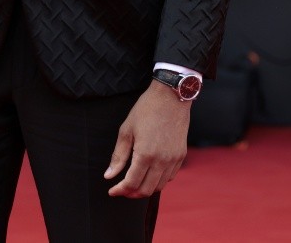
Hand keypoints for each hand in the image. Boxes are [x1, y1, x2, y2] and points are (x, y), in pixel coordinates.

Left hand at [104, 80, 190, 197]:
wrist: (171, 96)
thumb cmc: (146, 109)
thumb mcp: (127, 130)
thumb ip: (118, 155)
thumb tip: (109, 175)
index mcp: (145, 154)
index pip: (131, 183)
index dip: (120, 190)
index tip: (112, 191)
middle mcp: (161, 161)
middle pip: (146, 190)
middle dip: (132, 193)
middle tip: (122, 189)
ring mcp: (173, 159)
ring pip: (159, 186)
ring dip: (146, 188)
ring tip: (135, 182)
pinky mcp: (181, 155)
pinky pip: (170, 177)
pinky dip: (159, 180)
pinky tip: (150, 173)